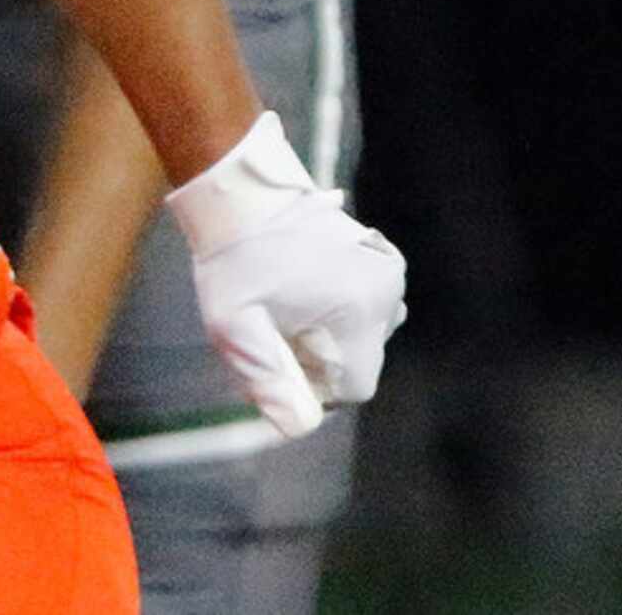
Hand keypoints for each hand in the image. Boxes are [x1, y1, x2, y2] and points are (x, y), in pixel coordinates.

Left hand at [166, 111, 406, 438]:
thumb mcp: (234, 325)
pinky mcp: (384, 255)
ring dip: (333, 333)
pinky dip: (344, 308)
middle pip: (362, 360)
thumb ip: (267, 379)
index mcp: (358, 314)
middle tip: (278, 328)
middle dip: (322, 358)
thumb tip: (297, 428)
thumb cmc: (233, 261)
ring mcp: (389, 273)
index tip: (282, 358)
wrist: (241, 193)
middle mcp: (386, 295)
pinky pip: (371, 304)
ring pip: (368, 333)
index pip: (354, 387)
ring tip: (289, 305)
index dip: (316, 386)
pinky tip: (308, 287)